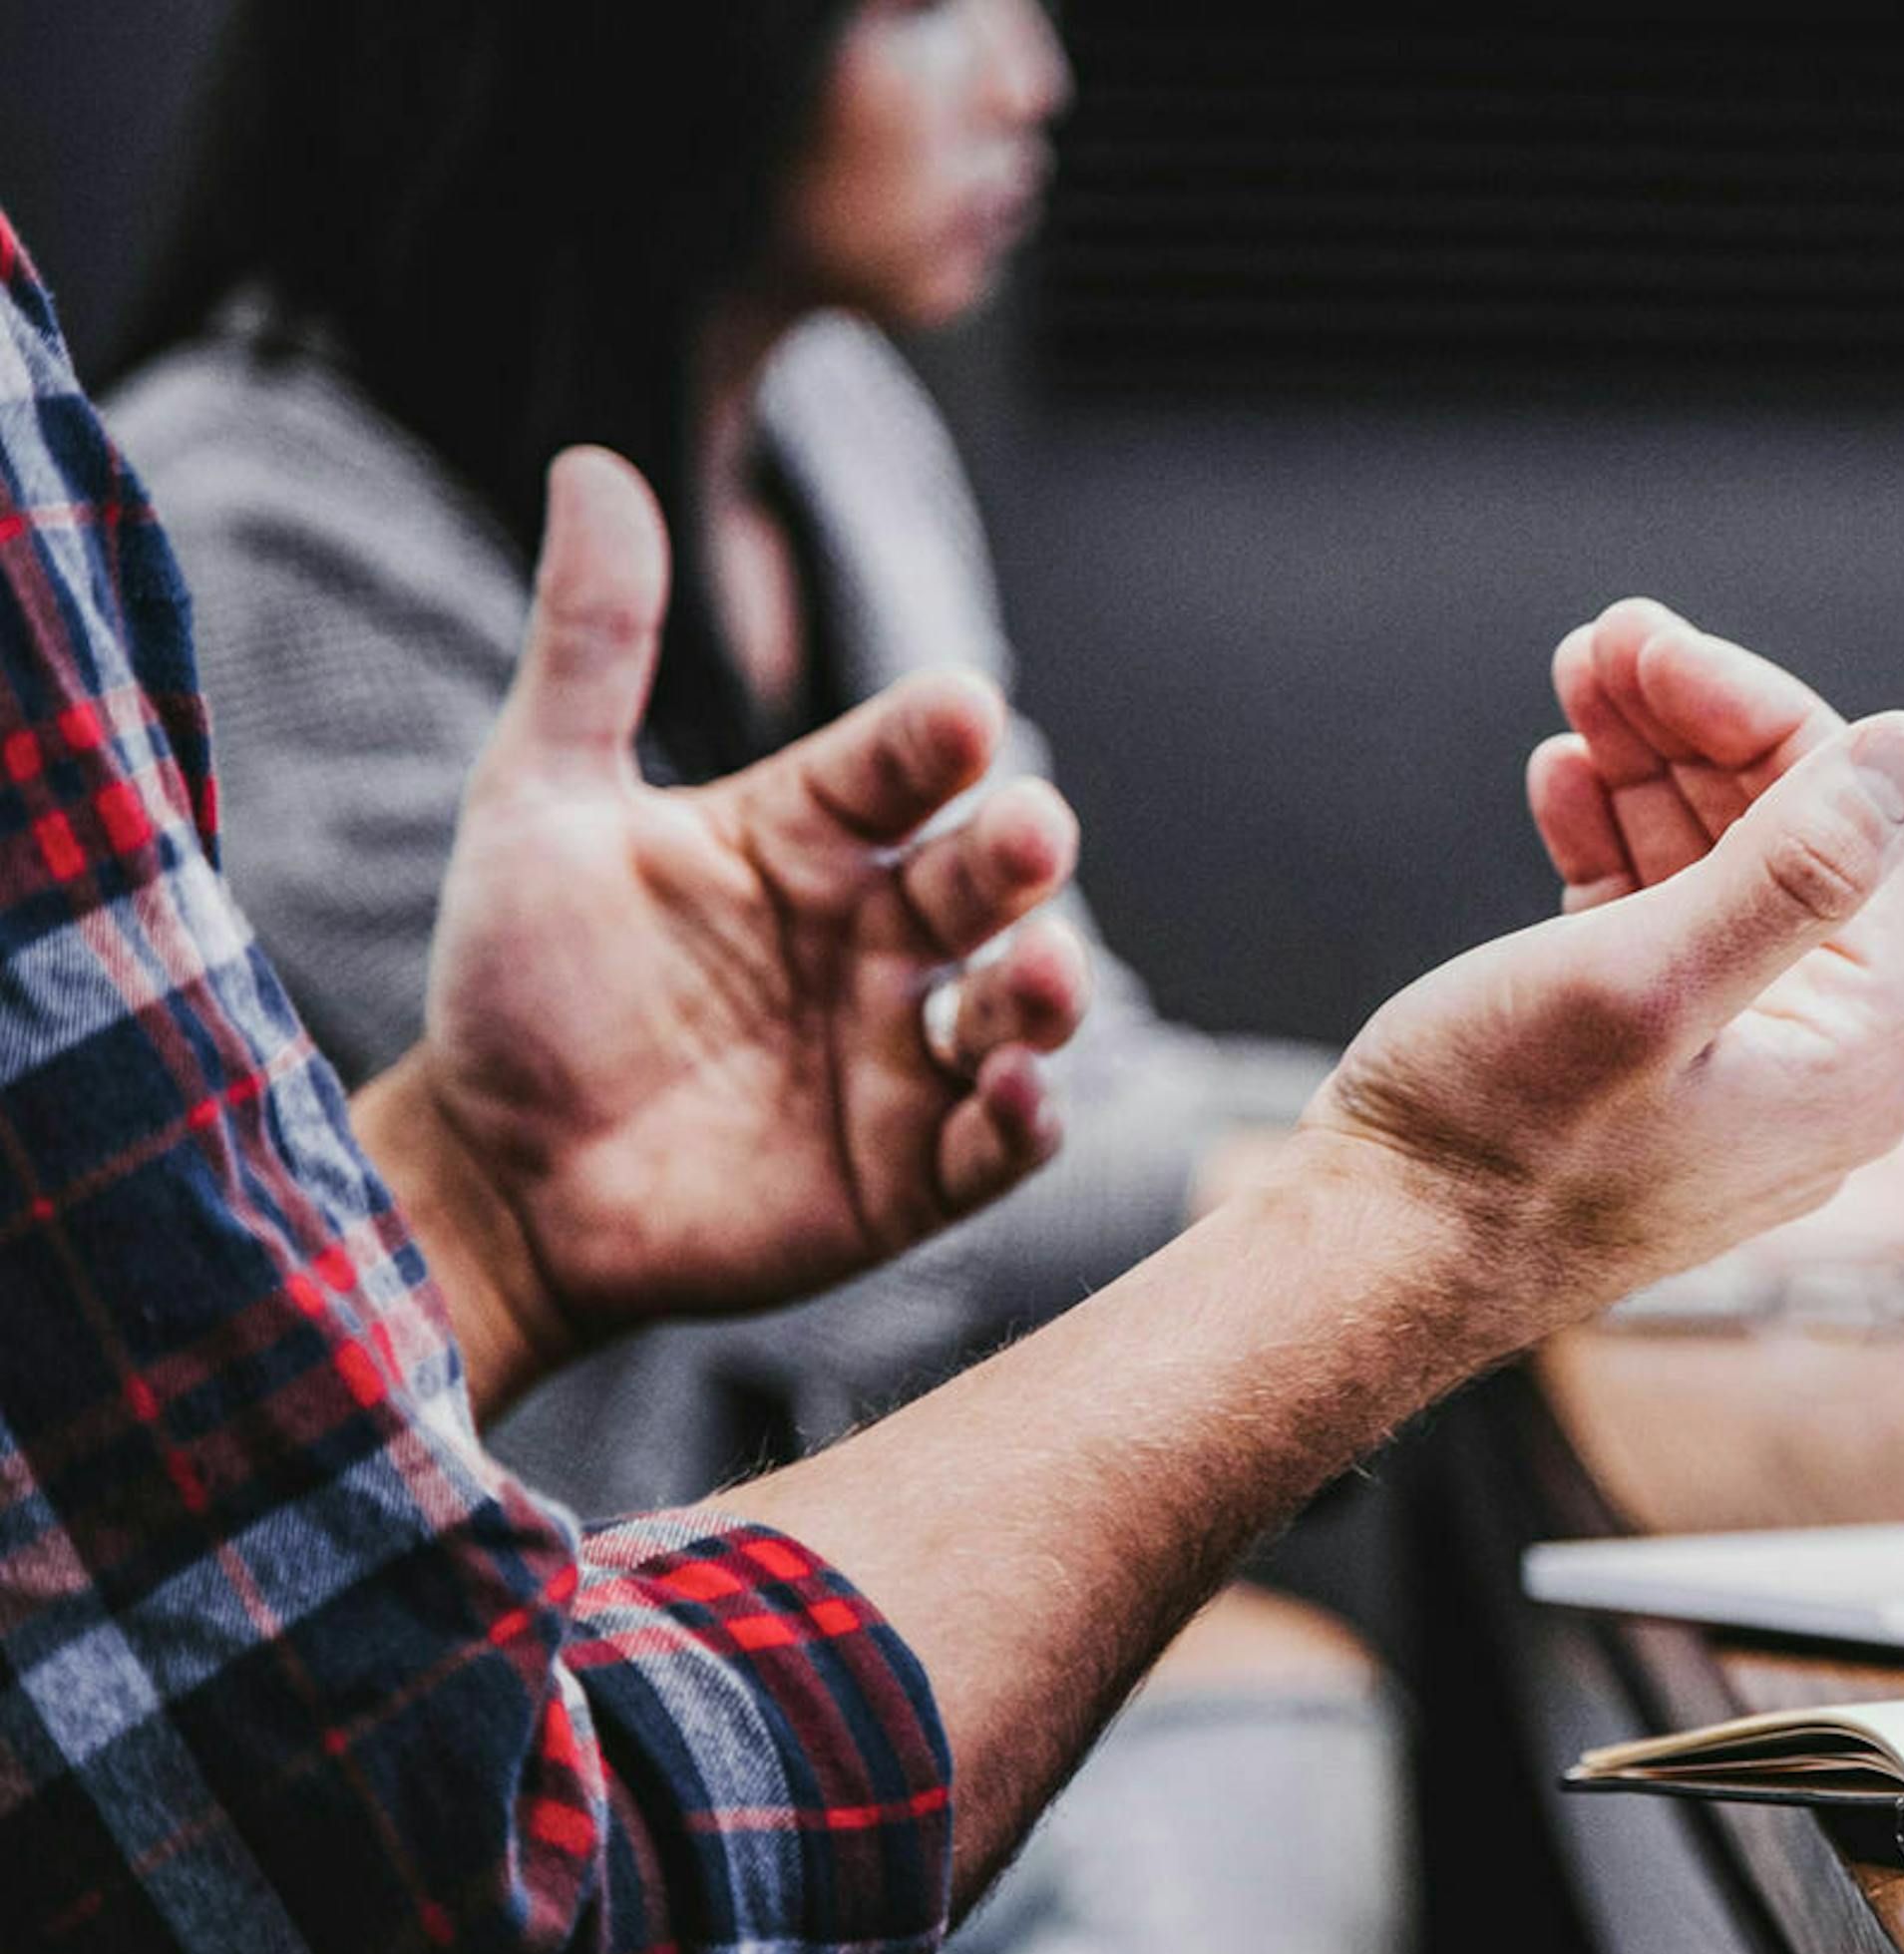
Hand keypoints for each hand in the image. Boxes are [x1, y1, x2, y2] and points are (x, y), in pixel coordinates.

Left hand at [357, 449, 1092, 1410]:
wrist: (490, 1177)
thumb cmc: (519, 985)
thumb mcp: (537, 803)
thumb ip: (590, 646)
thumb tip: (591, 461)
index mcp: (810, 835)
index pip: (900, 764)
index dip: (933, 738)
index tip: (957, 710)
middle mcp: (878, 933)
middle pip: (985, 878)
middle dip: (1021, 853)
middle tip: (1028, 834)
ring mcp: (903, 1053)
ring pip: (1020, 1005)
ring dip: (1049, 989)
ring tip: (1040, 976)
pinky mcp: (911, 1172)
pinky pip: (997, 1142)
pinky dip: (1024, 1120)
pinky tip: (1012, 1094)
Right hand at [1297, 606, 1903, 1342]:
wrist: (1368, 1264)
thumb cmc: (1495, 1147)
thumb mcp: (1647, 981)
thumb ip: (1792, 867)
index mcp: (1853, 1057)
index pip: (1856, 830)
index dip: (1757, 715)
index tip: (1653, 643)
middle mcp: (1811, 1067)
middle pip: (1789, 840)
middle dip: (1696, 728)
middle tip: (1606, 640)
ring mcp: (1727, 1067)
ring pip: (1713, 869)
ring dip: (1649, 767)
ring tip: (1578, 682)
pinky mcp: (1642, 1066)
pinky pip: (1655, 922)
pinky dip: (1613, 840)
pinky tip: (1565, 779)